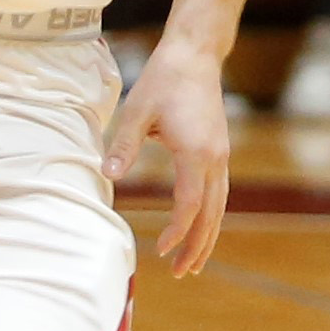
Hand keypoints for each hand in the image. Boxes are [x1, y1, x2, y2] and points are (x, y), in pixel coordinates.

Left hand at [105, 35, 231, 275]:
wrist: (194, 56)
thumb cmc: (164, 81)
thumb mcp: (136, 111)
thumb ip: (123, 145)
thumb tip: (108, 175)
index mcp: (196, 152)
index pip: (189, 204)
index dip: (177, 230)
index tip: (162, 250)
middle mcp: (215, 159)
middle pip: (210, 214)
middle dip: (197, 245)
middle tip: (181, 273)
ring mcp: (221, 156)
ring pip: (219, 206)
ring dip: (207, 236)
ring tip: (194, 263)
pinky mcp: (219, 152)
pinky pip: (219, 193)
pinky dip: (211, 216)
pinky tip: (200, 228)